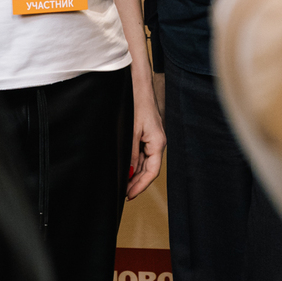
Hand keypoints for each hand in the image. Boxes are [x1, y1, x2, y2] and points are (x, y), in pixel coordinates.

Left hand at [125, 70, 165, 199]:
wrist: (137, 85)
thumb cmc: (137, 104)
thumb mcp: (131, 132)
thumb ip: (131, 153)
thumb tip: (129, 171)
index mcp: (158, 143)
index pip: (152, 171)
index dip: (141, 185)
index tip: (129, 195)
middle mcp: (157, 142)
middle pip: (149, 169)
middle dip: (137, 182)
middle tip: (124, 193)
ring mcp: (152, 138)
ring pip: (145, 162)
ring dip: (135, 174)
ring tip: (123, 184)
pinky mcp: (146, 134)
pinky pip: (142, 153)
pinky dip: (134, 163)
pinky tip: (126, 167)